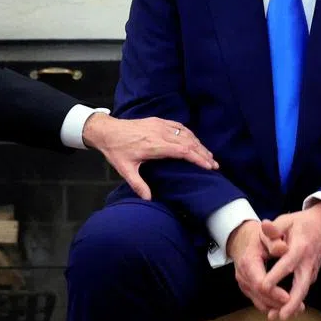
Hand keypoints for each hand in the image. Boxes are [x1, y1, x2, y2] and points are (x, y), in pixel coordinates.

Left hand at [82, 113, 216, 199]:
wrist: (106, 130)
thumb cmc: (116, 150)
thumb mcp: (125, 169)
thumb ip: (138, 184)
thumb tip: (149, 199)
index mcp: (154, 145)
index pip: (182, 150)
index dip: (197, 157)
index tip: (208, 166)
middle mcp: (159, 133)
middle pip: (188, 141)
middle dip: (203, 153)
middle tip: (214, 164)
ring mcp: (159, 125)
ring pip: (185, 133)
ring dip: (198, 143)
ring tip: (208, 155)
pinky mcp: (157, 121)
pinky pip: (178, 126)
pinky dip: (189, 134)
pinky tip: (195, 141)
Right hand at [226, 220, 289, 314]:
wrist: (242, 241)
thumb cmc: (258, 238)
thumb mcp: (266, 235)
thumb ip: (274, 240)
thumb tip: (283, 247)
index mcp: (248, 262)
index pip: (259, 283)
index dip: (274, 292)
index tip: (289, 297)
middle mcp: (243, 275)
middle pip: (261, 296)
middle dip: (279, 303)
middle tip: (299, 308)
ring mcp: (244, 284)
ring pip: (260, 303)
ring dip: (278, 308)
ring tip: (298, 309)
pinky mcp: (247, 289)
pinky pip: (260, 303)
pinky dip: (273, 307)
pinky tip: (288, 308)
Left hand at [257, 202, 320, 320]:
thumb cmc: (300, 224)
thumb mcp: (286, 221)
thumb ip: (274, 229)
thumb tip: (264, 226)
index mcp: (300, 247)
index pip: (287, 264)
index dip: (276, 276)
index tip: (263, 287)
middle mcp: (308, 262)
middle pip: (301, 286)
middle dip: (291, 302)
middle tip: (280, 316)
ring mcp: (311, 271)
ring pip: (303, 291)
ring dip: (292, 306)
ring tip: (277, 317)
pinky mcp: (310, 276)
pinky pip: (302, 290)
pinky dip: (294, 302)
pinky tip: (282, 310)